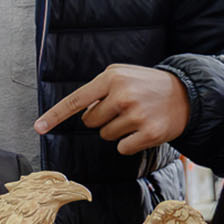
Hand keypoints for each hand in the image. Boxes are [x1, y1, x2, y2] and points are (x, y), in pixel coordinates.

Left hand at [33, 65, 190, 154]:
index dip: (55, 115)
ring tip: (136, 116)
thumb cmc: (147, 86)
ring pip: (106, 135)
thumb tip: (80, 112)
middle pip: (90, 122)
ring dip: (117, 130)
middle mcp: (122, 94)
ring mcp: (136, 114)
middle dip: (102, 119)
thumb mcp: (122, 76)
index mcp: (111, 77)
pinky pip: (122, 147)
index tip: (38, 127)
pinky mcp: (148, 133)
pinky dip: (129, 143)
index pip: (76, 100)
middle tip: (123, 109)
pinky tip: (143, 130)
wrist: (185, 94)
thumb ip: (99, 90)